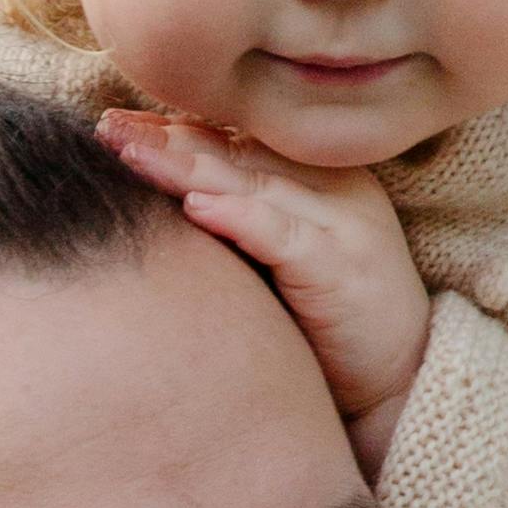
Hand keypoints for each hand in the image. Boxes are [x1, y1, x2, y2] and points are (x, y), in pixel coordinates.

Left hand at [97, 112, 430, 463]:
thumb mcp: (281, 262)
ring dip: (185, 167)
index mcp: (319, 177)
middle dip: (168, 138)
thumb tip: (161, 205)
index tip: (116, 124)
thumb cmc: (328, 327)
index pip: (237, 141)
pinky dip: (237, 218)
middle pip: (237, 152)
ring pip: (251, 182)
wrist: (401, 383)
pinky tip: (192, 208)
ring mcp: (343, 222)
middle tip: (106, 127)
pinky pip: (282, 233)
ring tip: (129, 154)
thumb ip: (238, 226)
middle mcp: (334, 186)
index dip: (176, 130)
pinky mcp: (343, 266)